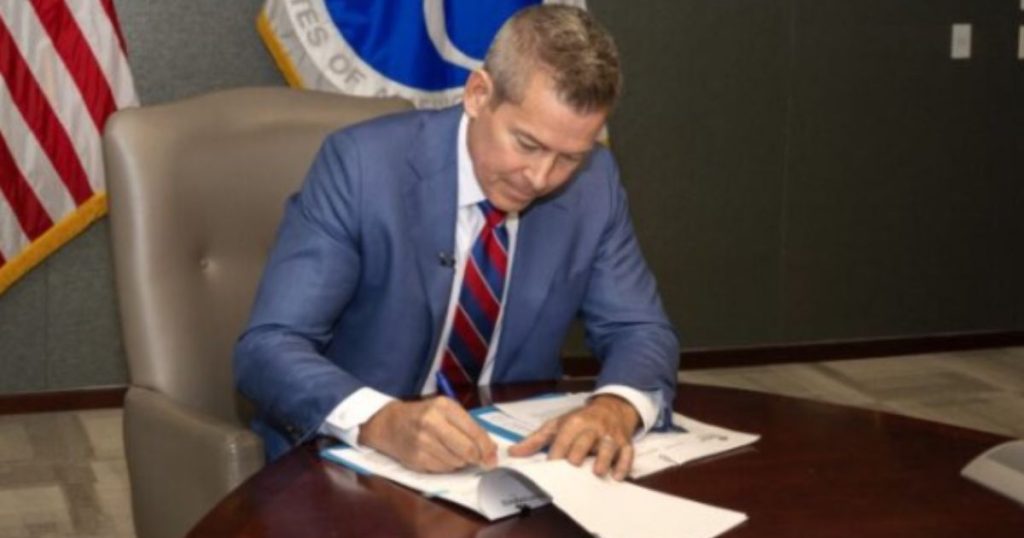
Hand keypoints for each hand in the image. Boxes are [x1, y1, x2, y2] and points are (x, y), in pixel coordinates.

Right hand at [358, 397, 497, 472]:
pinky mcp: (416, 458)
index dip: (487, 448)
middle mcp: (432, 422)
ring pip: (456, 462)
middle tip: (479, 460)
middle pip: (467, 450)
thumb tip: (491, 449)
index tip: (493, 457)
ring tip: (453, 452)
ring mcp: (422, 442)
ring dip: (460, 462)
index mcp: (444, 406)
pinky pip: (443, 469)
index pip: (474, 431)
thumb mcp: (446, 410)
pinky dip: (447, 466)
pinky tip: (440, 456)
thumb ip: (469, 426)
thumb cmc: (424, 415)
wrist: (390, 423)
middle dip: (477, 458)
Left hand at [508, 394, 639, 479]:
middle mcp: (594, 428)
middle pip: (586, 439)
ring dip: (604, 458)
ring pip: (609, 446)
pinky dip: (625, 464)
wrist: (611, 408)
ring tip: (598, 472)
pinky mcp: (625, 443)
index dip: (558, 451)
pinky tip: (618, 476)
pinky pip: (628, 453)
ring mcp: (611, 436)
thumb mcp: (557, 425)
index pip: (564, 437)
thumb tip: (512, 452)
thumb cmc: (579, 420)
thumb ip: (535, 440)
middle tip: (574, 464)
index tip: (551, 465)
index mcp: (575, 422)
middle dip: (580, 451)